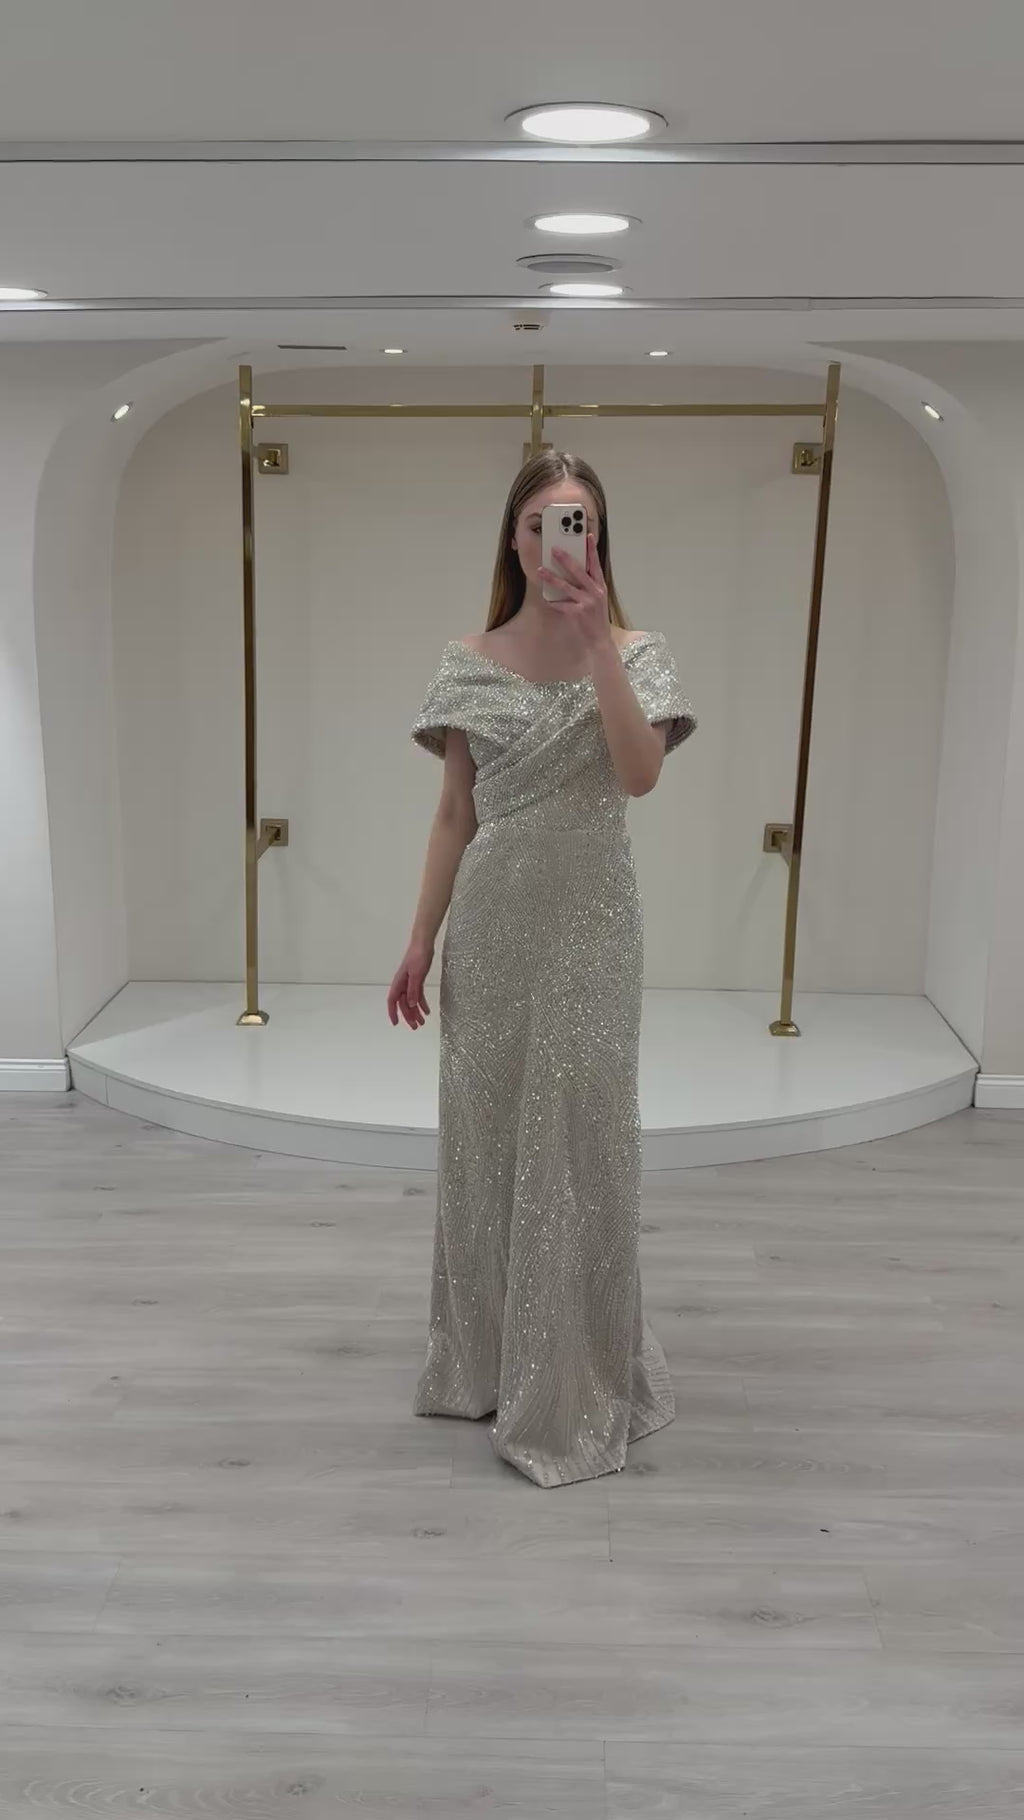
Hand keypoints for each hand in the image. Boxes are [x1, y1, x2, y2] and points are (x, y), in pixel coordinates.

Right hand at [387, 940, 432, 1028]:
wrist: (424, 943)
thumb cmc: (418, 955)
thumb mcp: (416, 974)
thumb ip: (413, 990)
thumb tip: (411, 1005)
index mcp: (399, 982)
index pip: (393, 1001)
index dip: (393, 1012)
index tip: (396, 1023)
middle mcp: (403, 984)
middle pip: (404, 1003)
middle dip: (408, 1016)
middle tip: (415, 1027)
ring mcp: (410, 982)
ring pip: (411, 1001)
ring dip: (416, 1012)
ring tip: (422, 1022)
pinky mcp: (417, 980)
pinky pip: (418, 995)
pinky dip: (422, 1003)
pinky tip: (427, 1011)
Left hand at [537, 532, 614, 660]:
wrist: (599, 640)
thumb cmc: (597, 618)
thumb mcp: (598, 599)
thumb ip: (589, 585)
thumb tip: (575, 571)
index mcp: (600, 586)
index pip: (596, 564)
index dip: (592, 550)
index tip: (587, 536)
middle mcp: (595, 592)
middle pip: (579, 571)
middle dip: (565, 558)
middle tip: (554, 549)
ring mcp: (587, 602)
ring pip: (566, 586)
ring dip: (552, 578)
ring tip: (540, 571)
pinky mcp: (578, 613)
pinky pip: (562, 605)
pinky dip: (553, 602)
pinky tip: (546, 599)